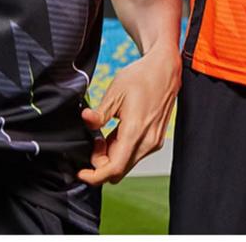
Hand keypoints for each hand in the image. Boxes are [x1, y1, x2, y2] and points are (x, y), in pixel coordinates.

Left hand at [78, 44, 181, 185]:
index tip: (81, 172)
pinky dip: (123, 150)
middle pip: (119, 170)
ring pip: (127, 164)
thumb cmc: (141, 76)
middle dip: (101, 164)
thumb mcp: (115, 91)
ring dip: (112, 156)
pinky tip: (119, 131)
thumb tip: (85, 121)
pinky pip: (135, 155)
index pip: (114, 169)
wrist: (164, 68)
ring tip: (107, 133)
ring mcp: (154, 141)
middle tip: (96, 142)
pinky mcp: (157, 139)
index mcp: (135, 130)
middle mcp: (148, 141)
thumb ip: (99, 113)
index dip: (94, 176)